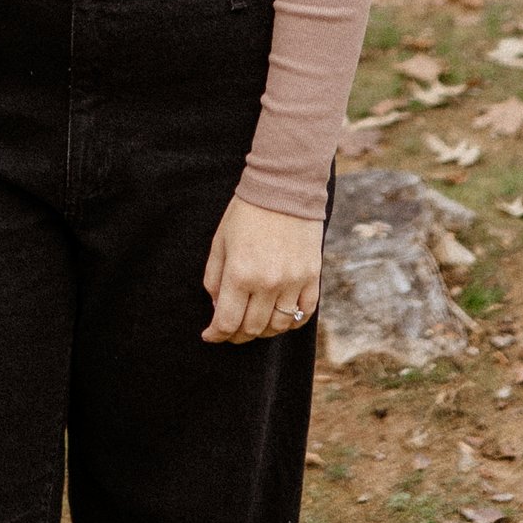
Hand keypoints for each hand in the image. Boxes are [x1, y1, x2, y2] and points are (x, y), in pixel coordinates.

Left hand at [202, 198, 321, 344]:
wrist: (284, 187)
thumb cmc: (246, 213)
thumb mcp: (219, 243)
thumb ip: (214, 279)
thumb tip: (217, 308)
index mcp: (240, 274)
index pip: (227, 322)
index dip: (216, 335)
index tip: (210, 335)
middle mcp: (268, 283)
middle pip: (252, 329)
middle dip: (236, 335)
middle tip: (229, 330)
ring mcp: (293, 281)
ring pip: (278, 326)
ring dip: (262, 331)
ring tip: (253, 323)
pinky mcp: (312, 276)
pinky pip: (304, 314)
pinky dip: (291, 322)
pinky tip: (280, 316)